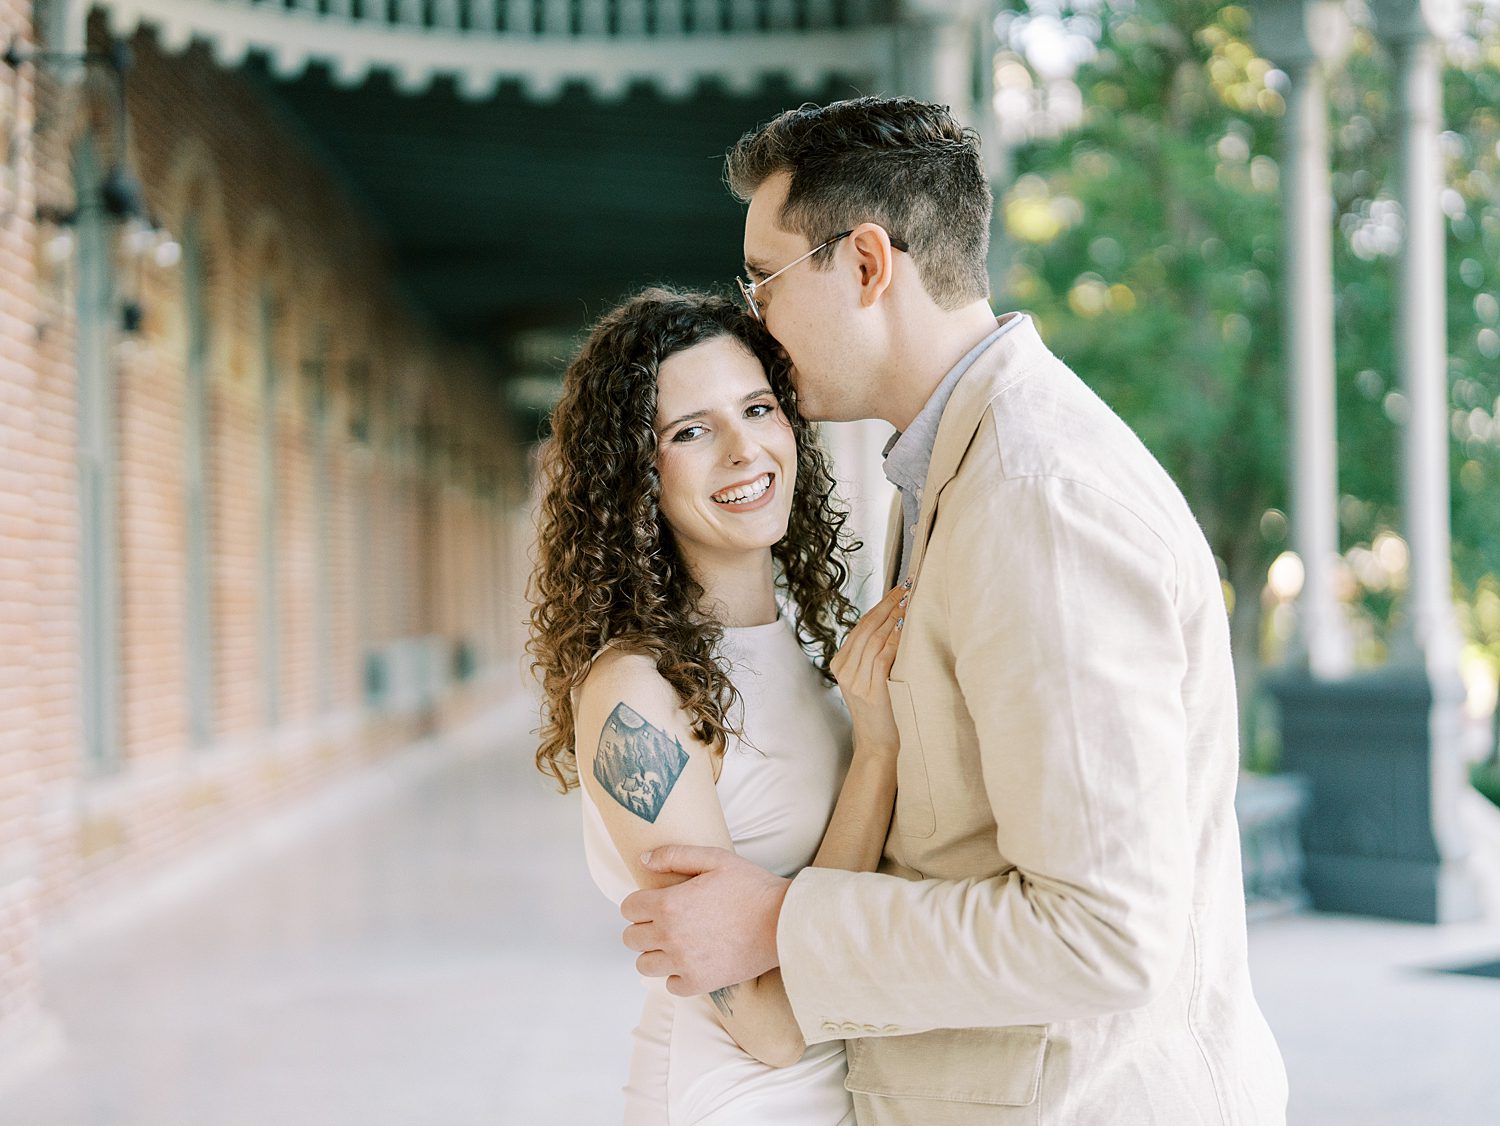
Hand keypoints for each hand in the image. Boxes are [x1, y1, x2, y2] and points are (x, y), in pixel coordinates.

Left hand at [621, 845, 789, 995]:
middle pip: (631, 938)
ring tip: (674, 942)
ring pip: (644, 964)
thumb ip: (674, 855)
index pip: (628, 908)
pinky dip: (676, 975)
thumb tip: (643, 860)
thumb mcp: (715, 858)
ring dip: (654, 952)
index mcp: (669, 905)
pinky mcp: (700, 983)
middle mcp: (670, 936)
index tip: (654, 901)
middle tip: (664, 920)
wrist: (782, 923)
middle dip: (643, 926)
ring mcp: (683, 963)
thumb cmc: (752, 888)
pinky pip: (670, 985)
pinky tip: (691, 960)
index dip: (639, 902)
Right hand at [829, 582, 904, 756]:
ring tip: (910, 603)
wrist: (876, 744)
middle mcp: (844, 670)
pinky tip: (906, 629)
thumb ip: (873, 653)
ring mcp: (854, 681)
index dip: (880, 605)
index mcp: (840, 662)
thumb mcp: (869, 678)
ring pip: (873, 639)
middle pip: (866, 628)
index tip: (899, 589)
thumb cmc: (880, 710)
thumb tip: (895, 621)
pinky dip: (894, 641)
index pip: (861, 626)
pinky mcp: (870, 691)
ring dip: (893, 618)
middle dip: (888, 605)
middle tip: (907, 588)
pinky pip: (882, 658)